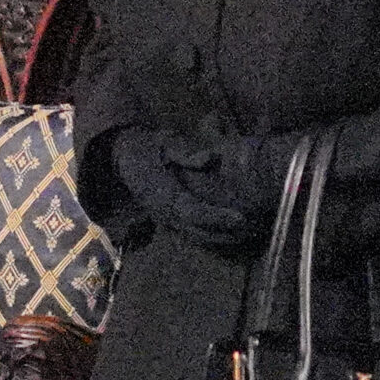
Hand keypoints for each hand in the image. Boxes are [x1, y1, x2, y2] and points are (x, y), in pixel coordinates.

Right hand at [110, 129, 248, 250]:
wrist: (126, 158)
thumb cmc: (150, 147)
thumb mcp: (164, 141)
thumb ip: (184, 151)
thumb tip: (209, 158)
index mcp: (160, 192)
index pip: (192, 211)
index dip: (216, 216)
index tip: (240, 217)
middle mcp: (162, 211)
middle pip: (197, 230)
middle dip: (225, 232)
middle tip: (253, 228)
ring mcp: (164, 219)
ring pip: (195, 236)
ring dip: (222, 238)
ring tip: (249, 233)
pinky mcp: (169, 221)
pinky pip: (192, 234)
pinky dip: (213, 236)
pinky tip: (233, 233)